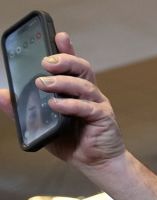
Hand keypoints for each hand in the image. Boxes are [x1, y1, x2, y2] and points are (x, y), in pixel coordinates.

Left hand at [0, 33, 125, 169]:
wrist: (96, 163)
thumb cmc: (72, 142)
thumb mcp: (42, 124)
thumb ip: (23, 110)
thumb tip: (1, 95)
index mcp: (76, 91)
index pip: (72, 65)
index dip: (67, 49)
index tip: (58, 35)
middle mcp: (89, 93)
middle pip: (82, 68)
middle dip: (65, 60)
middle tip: (46, 62)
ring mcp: (98, 104)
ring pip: (84, 85)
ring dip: (62, 82)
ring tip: (42, 83)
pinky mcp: (103, 118)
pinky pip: (87, 107)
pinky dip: (70, 104)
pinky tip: (55, 105)